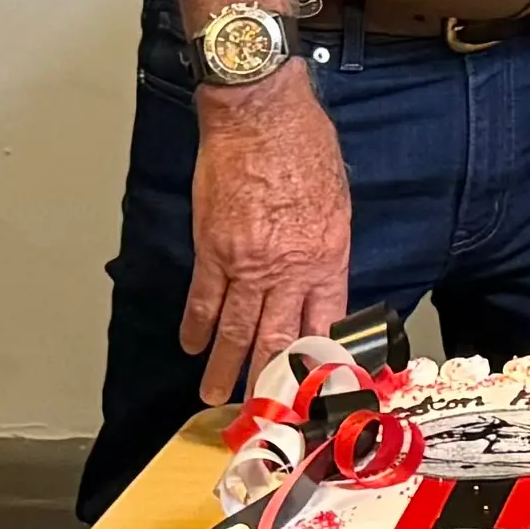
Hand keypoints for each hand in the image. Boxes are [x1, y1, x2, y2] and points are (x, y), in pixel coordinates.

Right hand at [181, 64, 352, 402]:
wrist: (261, 117)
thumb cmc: (304, 146)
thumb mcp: (337, 200)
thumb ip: (327, 246)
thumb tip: (320, 278)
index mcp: (327, 256)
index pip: (328, 322)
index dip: (324, 358)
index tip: (321, 386)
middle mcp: (289, 269)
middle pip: (279, 338)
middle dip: (271, 381)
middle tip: (264, 411)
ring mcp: (247, 264)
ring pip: (236, 329)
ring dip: (225, 366)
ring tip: (217, 396)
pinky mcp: (212, 250)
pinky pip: (202, 300)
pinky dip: (195, 327)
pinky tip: (192, 347)